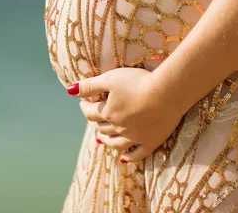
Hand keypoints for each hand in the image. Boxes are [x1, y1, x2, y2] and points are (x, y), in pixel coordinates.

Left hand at [66, 67, 184, 162]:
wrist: (168, 93)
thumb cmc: (139, 81)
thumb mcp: (111, 79)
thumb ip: (90, 85)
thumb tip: (69, 90)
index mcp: (108, 112)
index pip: (90, 113)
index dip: (85, 107)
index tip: (84, 102)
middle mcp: (119, 128)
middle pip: (103, 128)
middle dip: (96, 122)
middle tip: (96, 117)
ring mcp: (135, 137)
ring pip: (116, 144)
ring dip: (107, 142)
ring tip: (102, 140)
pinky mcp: (151, 142)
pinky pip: (137, 154)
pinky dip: (129, 157)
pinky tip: (123, 158)